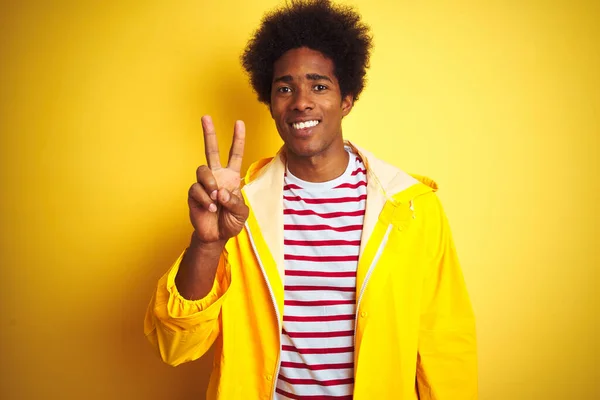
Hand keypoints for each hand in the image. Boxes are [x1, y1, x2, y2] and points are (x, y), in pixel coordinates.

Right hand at [187, 115, 248, 243]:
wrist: (216, 236)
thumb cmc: (230, 222)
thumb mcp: (241, 213)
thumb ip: (234, 201)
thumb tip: (219, 192)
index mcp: (231, 177)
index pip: (235, 154)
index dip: (238, 139)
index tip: (239, 123)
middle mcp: (217, 176)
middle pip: (211, 150)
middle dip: (209, 133)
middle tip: (206, 117)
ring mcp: (204, 184)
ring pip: (202, 171)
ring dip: (210, 184)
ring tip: (215, 200)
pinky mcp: (193, 193)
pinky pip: (196, 189)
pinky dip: (204, 199)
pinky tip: (209, 208)